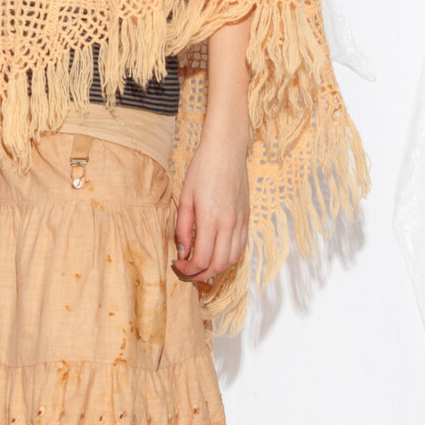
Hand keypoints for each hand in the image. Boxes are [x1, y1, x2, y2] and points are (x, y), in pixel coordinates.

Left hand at [172, 120, 249, 284]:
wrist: (226, 149)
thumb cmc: (202, 168)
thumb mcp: (184, 197)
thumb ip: (183, 228)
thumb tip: (182, 251)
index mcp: (210, 219)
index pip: (201, 260)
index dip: (188, 270)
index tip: (177, 265)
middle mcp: (229, 224)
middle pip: (218, 266)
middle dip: (200, 275)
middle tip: (186, 271)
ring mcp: (240, 221)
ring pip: (232, 260)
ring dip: (216, 268)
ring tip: (200, 264)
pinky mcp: (247, 217)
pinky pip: (240, 246)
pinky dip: (228, 256)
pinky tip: (215, 252)